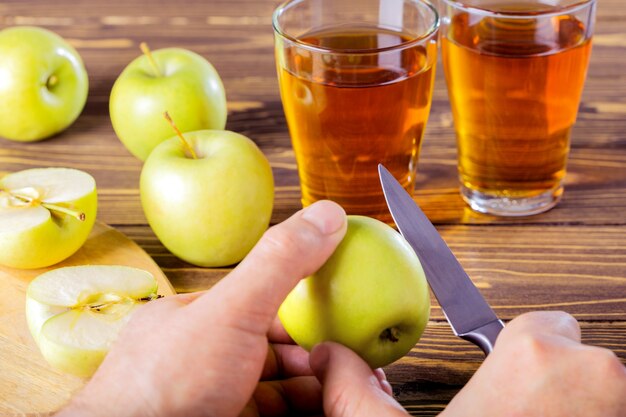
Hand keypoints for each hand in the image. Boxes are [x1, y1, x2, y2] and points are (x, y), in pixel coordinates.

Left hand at [57, 200, 353, 416]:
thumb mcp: (231, 310)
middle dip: (309, 356)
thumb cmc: (170, 384)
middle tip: (346, 362)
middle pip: (266, 352)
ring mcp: (207, 400)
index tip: (335, 314)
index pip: (254, 303)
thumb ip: (278, 264)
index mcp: (191, 321)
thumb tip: (328, 213)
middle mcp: (198, 362)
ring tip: (342, 390)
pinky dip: (295, 410)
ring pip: (270, 390)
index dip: (297, 308)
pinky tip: (320, 408)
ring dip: (310, 389)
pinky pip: (267, 414)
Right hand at [308, 312, 625, 416]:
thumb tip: (326, 357)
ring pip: (603, 392)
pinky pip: (614, 411)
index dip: (526, 353)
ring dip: (577, 410)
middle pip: (579, 358)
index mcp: (535, 355)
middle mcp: (596, 373)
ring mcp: (622, 405)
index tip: (515, 381)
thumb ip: (355, 391)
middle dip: (554, 385)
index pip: (548, 322)